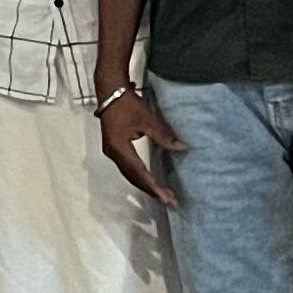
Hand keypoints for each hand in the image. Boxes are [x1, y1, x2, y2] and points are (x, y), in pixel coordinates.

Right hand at [96, 89, 182, 207]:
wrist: (110, 91)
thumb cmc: (127, 104)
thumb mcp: (147, 119)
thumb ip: (164, 136)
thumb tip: (182, 147)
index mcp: (120, 148)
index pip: (139, 173)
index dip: (154, 186)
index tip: (166, 198)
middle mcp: (113, 154)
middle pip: (133, 178)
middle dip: (151, 190)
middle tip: (169, 200)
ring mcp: (112, 151)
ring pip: (129, 174)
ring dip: (145, 185)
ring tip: (162, 194)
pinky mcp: (114, 148)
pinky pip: (127, 168)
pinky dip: (139, 176)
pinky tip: (149, 179)